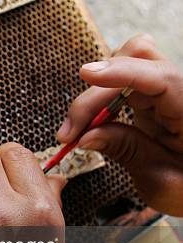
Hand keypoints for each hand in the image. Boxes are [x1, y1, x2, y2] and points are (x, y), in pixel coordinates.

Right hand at [57, 34, 182, 215]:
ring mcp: (166, 93)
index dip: (121, 72)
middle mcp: (180, 93)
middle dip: (95, 92)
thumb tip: (86, 136)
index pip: (158, 76)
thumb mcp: (161, 181)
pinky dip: (100, 100)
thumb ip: (126, 151)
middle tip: (70, 133)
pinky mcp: (154, 99)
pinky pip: (122, 83)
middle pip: (136, 62)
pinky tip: (89, 124)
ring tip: (78, 129)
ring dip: (95, 93)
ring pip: (127, 65)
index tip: (86, 74)